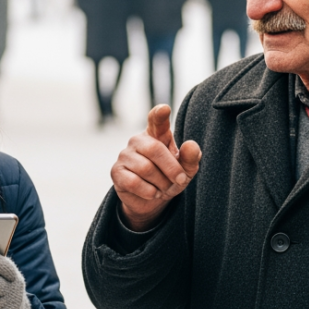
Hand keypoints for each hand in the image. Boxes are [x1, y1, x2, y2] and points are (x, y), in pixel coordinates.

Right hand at [110, 105, 201, 231]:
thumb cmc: (169, 178)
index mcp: (157, 134)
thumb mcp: (186, 170)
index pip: (156, 120)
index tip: (165, 109)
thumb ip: (190, 158)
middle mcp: (138, 140)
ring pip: (146, 169)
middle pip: (154, 149)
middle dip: (171, 168)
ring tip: (164, 188)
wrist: (151, 200)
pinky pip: (134, 182)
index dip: (159, 114)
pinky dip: (149, 192)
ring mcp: (125, 155)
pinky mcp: (116, 172)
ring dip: (161, 183)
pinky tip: (152, 193)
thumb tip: (191, 145)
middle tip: (180, 179)